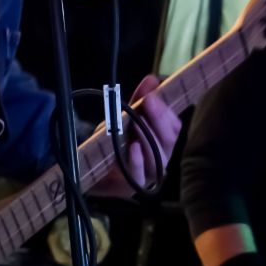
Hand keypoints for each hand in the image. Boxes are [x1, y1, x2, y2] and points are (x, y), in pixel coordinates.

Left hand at [95, 74, 181, 196]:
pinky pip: (141, 176)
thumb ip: (138, 101)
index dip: (166, 112)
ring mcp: (149, 173)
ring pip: (158, 157)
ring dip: (148, 137)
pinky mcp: (134, 185)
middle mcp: (160, 157)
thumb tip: (152, 79)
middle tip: (147, 102)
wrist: (91, 167)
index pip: (174, 126)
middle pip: (169, 140)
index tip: (152, 96)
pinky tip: (132, 148)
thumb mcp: (124, 118)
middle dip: (159, 119)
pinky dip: (137, 161)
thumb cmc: (113, 143)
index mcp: (162, 141)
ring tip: (137, 123)